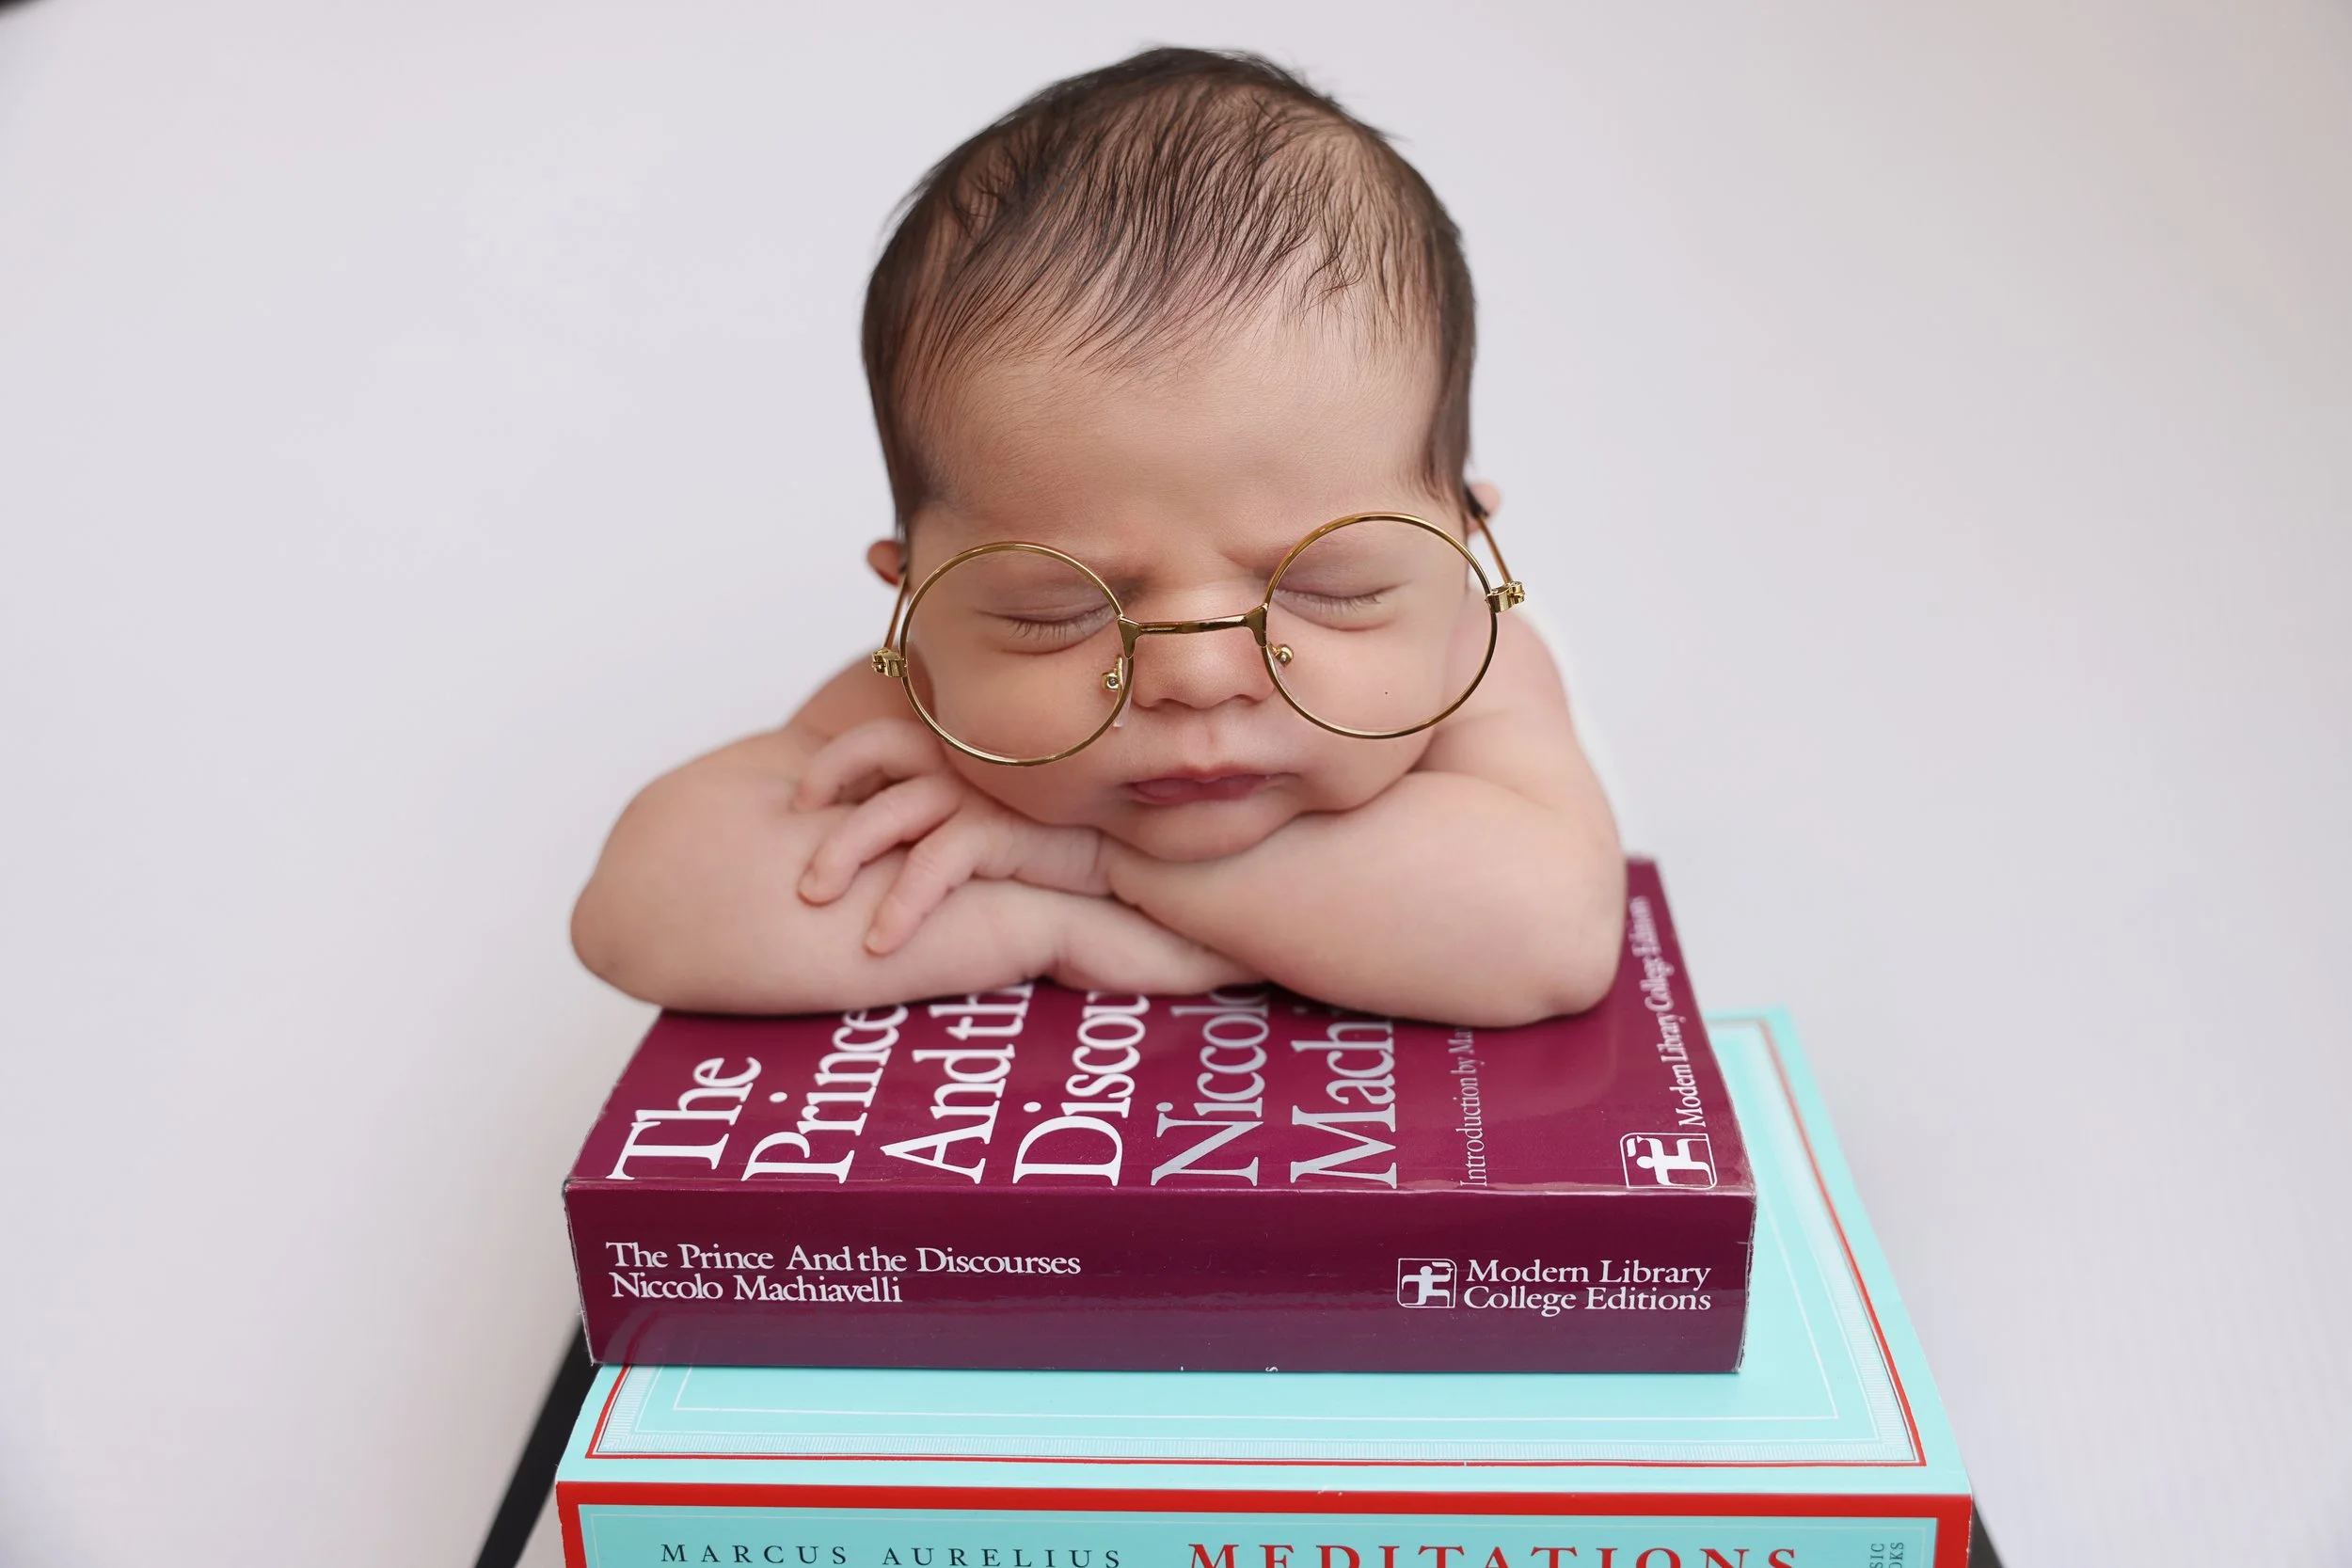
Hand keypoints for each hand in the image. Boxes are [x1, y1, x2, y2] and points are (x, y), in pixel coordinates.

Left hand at [793, 718, 1111, 954]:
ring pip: (896, 803)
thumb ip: (965, 816)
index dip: (838, 756)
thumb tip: (902, 839)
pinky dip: (904, 901)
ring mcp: (995, 789)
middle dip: (825, 779)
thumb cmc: (1087, 851)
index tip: (802, 797)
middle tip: (793, 828)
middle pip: (880, 744)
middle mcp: (981, 757)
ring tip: (812, 895)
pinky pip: (939, 860)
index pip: (890, 725)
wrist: (1169, 866)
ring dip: (843, 848)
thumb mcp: (1015, 824)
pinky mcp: (1012, 828)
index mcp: (975, 745)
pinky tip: (880, 941)